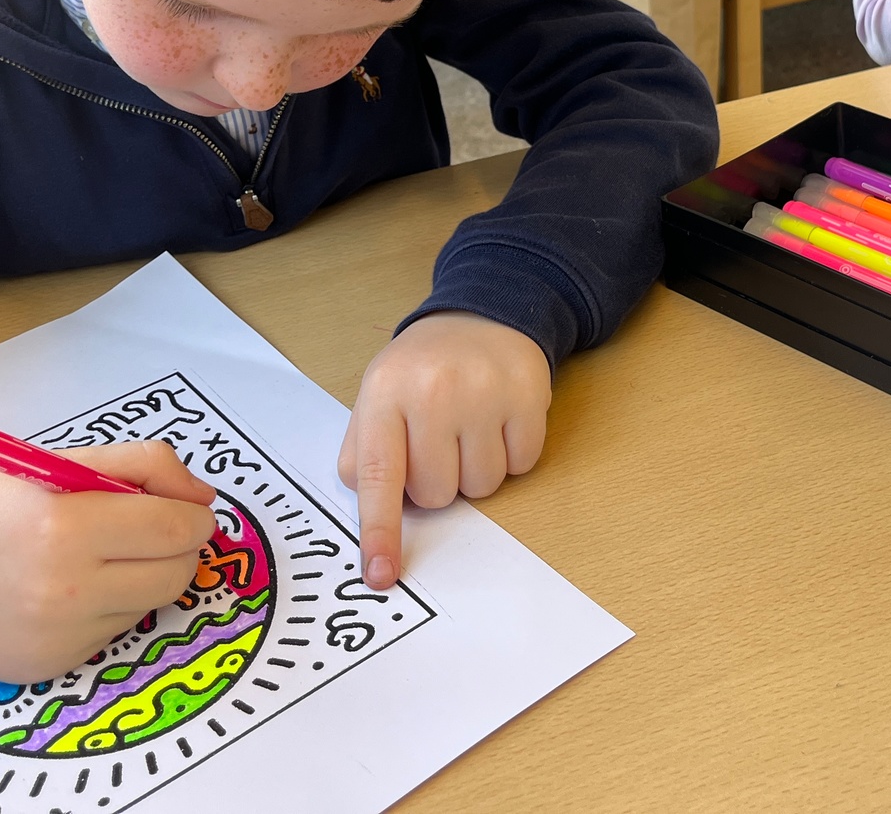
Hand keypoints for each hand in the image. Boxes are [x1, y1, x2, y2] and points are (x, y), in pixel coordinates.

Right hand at [0, 441, 216, 682]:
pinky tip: (71, 590)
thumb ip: (145, 466)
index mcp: (66, 527)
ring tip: (97, 556)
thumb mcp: (63, 461)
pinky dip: (109, 609)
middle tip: (149, 529)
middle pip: (176, 574)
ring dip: (142, 577)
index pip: (178, 528)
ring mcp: (57, 637)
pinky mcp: (52, 667)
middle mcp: (63, 591)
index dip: (191, 514)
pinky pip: (114, 633)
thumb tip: (205, 499)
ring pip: (149, 605)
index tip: (181, 506)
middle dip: (178, 547)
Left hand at [338, 313, 551, 591]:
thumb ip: (362, 453)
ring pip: (481, 487)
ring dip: (475, 471)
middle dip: (437, 482)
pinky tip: (499, 420)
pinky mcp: (528, 395)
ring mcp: (484, 391)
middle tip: (439, 441)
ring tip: (470, 427)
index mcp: (384, 392)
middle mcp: (433, 390)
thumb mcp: (377, 396)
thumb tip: (374, 509)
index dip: (379, 530)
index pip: (377, 474)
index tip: (380, 576)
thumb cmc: (423, 370)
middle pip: (435, 494)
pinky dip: (512, 454)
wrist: (485, 313)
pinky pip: (522, 466)